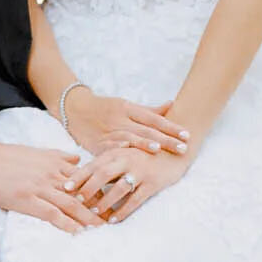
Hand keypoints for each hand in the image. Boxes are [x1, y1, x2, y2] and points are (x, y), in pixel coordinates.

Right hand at [0, 137, 103, 233]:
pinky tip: (77, 232)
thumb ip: (58, 156)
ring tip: (102, 228)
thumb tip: (76, 158)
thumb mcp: (36, 151)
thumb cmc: (5, 156)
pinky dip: (66, 223)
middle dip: (99, 206)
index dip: (100, 188)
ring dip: (88, 217)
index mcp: (54, 162)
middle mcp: (52, 174)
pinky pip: (51, 213)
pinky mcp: (27, 199)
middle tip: (113, 217)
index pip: (85, 176)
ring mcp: (40, 187)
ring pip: (71, 204)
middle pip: (82, 192)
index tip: (113, 198)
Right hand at [63, 87, 189, 158]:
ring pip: (129, 138)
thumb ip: (149, 110)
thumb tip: (172, 105)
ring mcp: (109, 131)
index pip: (154, 118)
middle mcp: (121, 119)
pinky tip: (129, 157)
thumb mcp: (127, 106)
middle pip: (146, 130)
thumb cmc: (106, 108)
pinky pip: (110, 148)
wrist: (75, 110)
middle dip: (165, 140)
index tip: (187, 135)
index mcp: (129, 109)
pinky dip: (119, 151)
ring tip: (158, 151)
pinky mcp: (98, 143)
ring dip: (144, 145)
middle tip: (182, 147)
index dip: (171, 126)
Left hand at [68, 142, 192, 223]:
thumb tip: (84, 178)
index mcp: (117, 152)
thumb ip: (108, 163)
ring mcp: (141, 171)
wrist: (176, 149)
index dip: (79, 176)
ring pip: (119, 187)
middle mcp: (127, 159)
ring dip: (105, 201)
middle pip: (103, 174)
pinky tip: (114, 219)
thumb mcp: (125, 153)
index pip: (93, 164)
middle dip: (89, 188)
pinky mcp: (153, 183)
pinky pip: (136, 198)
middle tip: (77, 201)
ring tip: (94, 213)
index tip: (65, 188)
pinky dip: (124, 210)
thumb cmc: (145, 154)